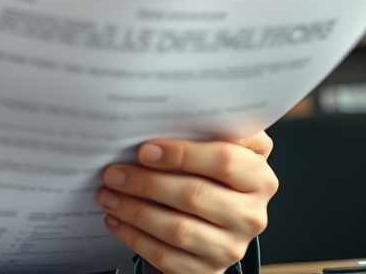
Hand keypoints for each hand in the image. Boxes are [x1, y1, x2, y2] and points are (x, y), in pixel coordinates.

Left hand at [97, 133, 277, 273]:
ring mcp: (231, 247)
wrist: (213, 226)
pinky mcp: (208, 271)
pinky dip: (134, 238)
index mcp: (258, 177)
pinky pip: (166, 257)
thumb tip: (171, 108)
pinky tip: (114, 220)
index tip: (144, 150)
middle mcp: (251, 215)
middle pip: (195, 195)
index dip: (182, 154)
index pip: (224, 161)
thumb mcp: (219, 150)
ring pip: (178, 229)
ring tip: (107, 195)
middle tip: (112, 172)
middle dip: (146, 182)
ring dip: (135, 211)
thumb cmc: (209, 177)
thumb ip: (210, 131)